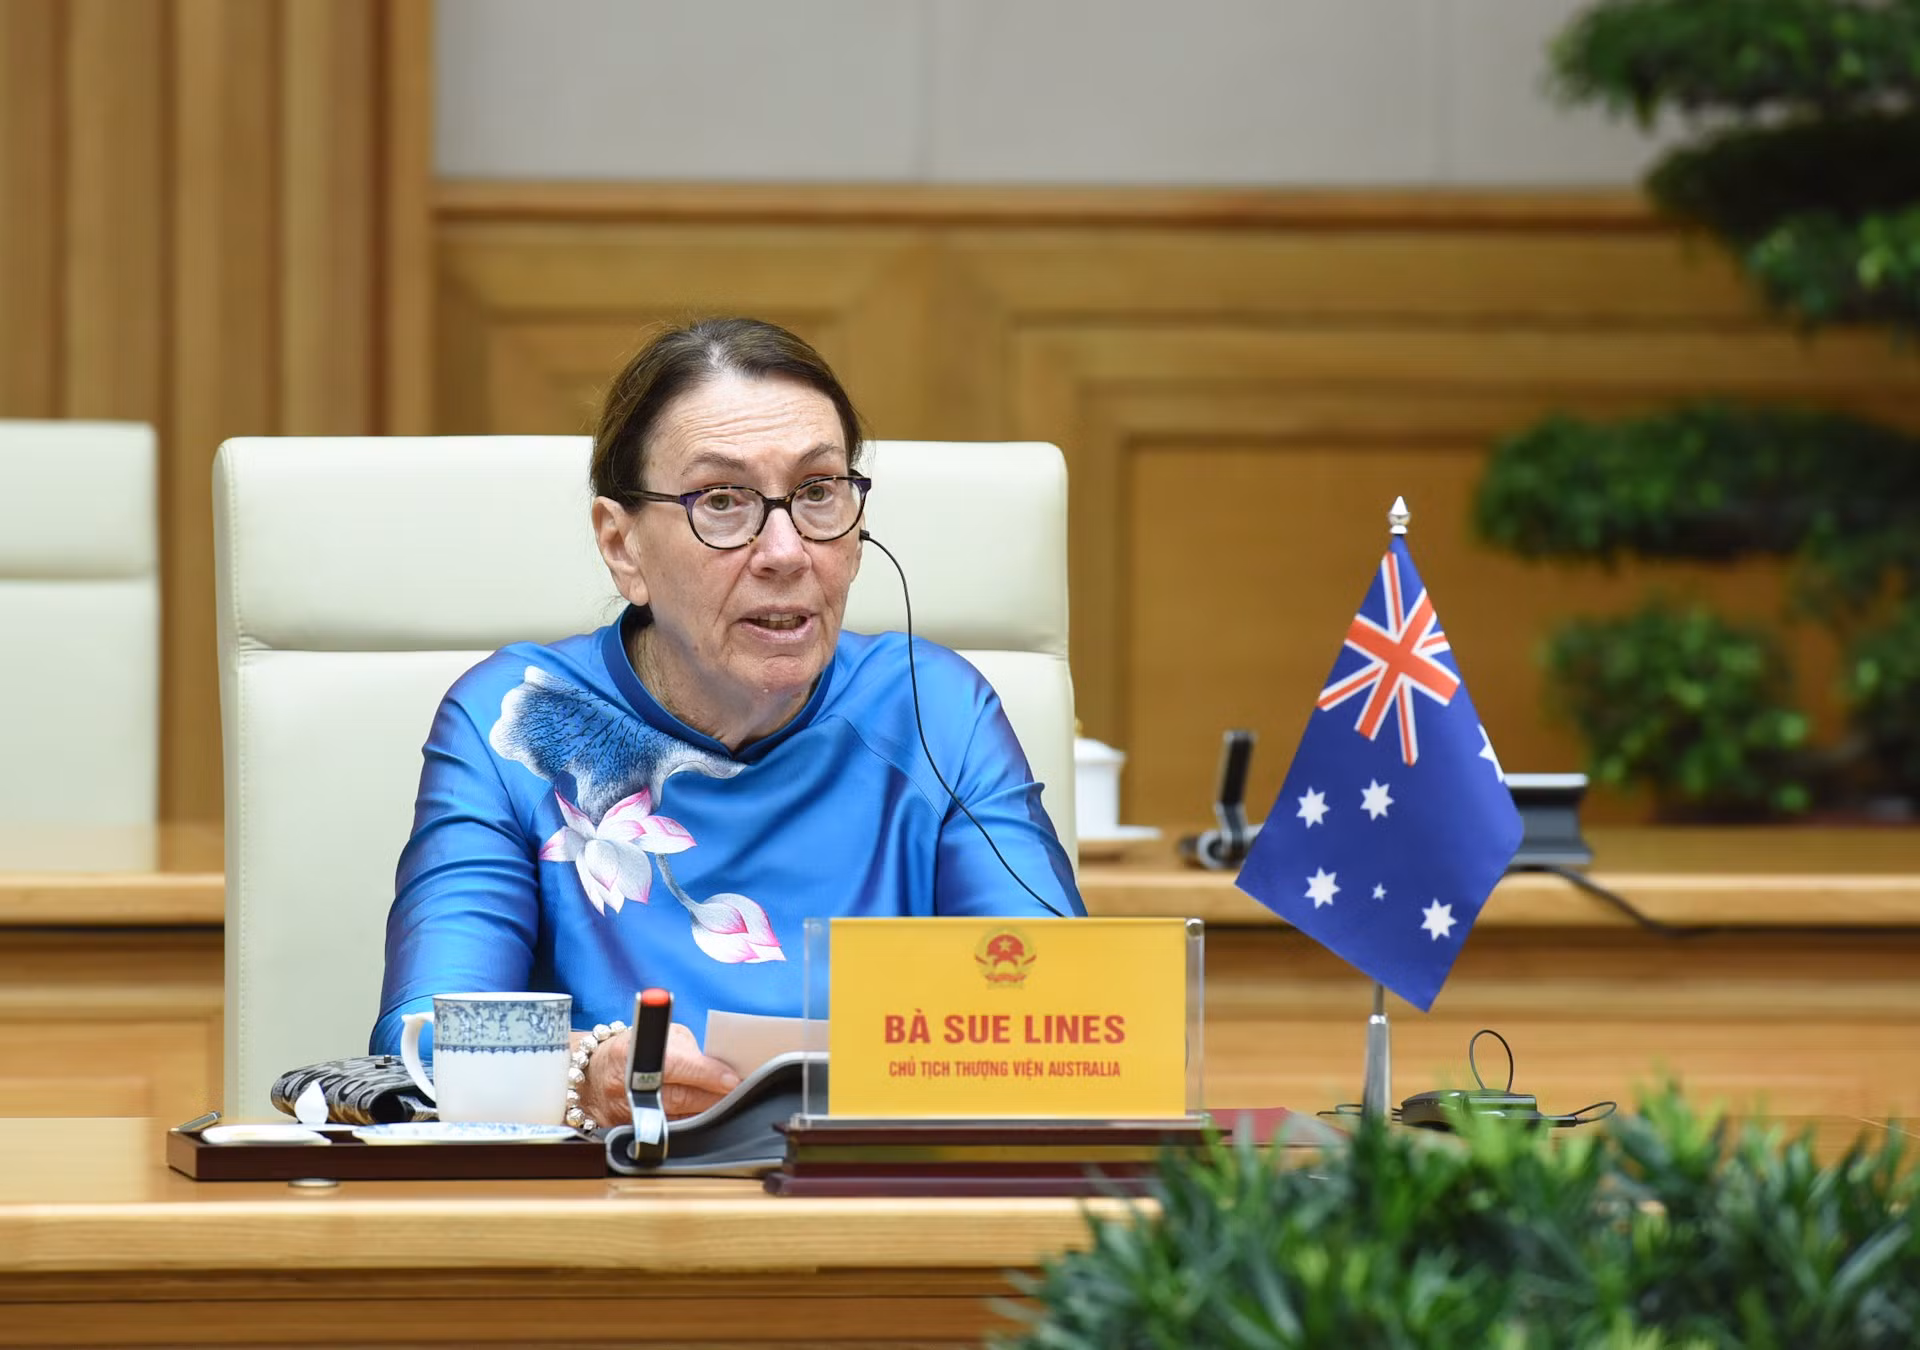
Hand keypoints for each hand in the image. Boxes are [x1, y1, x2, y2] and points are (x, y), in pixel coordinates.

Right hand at [576, 1022, 741, 1126]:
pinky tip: (705, 1118)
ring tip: (726, 1104)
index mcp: (632, 1053)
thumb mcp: (659, 1036)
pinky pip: (668, 1134)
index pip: (677, 1065)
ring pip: (677, 1120)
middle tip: (740, 1094)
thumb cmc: (632, 1050)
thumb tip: (719, 1067)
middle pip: (680, 1098)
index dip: (707, 1074)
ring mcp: (626, 1114)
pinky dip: (690, 1126)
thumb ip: (688, 1049)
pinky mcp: (629, 1133)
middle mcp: (626, 1087)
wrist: (591, 1078)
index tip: (732, 1079)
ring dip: (705, 1113)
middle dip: (714, 1097)